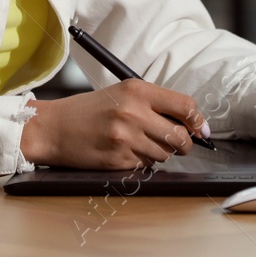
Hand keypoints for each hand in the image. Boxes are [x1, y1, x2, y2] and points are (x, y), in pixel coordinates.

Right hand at [21, 79, 206, 169]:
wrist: (53, 128)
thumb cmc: (88, 110)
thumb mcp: (121, 94)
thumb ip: (154, 103)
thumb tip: (190, 123)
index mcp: (136, 90)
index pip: (185, 106)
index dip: (198, 121)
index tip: (202, 130)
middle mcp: (133, 113)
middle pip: (180, 136)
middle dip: (185, 144)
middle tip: (180, 144)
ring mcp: (125, 138)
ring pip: (164, 154)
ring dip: (160, 153)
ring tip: (141, 143)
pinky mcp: (117, 160)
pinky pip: (145, 166)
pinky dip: (142, 162)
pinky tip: (126, 152)